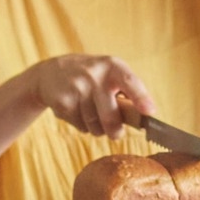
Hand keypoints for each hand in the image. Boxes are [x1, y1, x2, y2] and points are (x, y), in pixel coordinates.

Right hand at [22, 54, 155, 136]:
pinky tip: (76, 111)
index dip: (141, 98)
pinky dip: (81, 125)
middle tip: (116, 134)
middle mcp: (95, 75)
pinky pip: (80, 126)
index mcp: (112, 66)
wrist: (50, 72)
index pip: (130, 82)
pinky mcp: (62, 101)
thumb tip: (147, 115)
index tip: (149, 112)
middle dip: (115, 131)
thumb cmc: (91, 77)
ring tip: (90, 114)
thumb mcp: (109, 73)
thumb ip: (127, 91)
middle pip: (111, 117)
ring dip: (96, 128)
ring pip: (94, 126)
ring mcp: (77, 87)